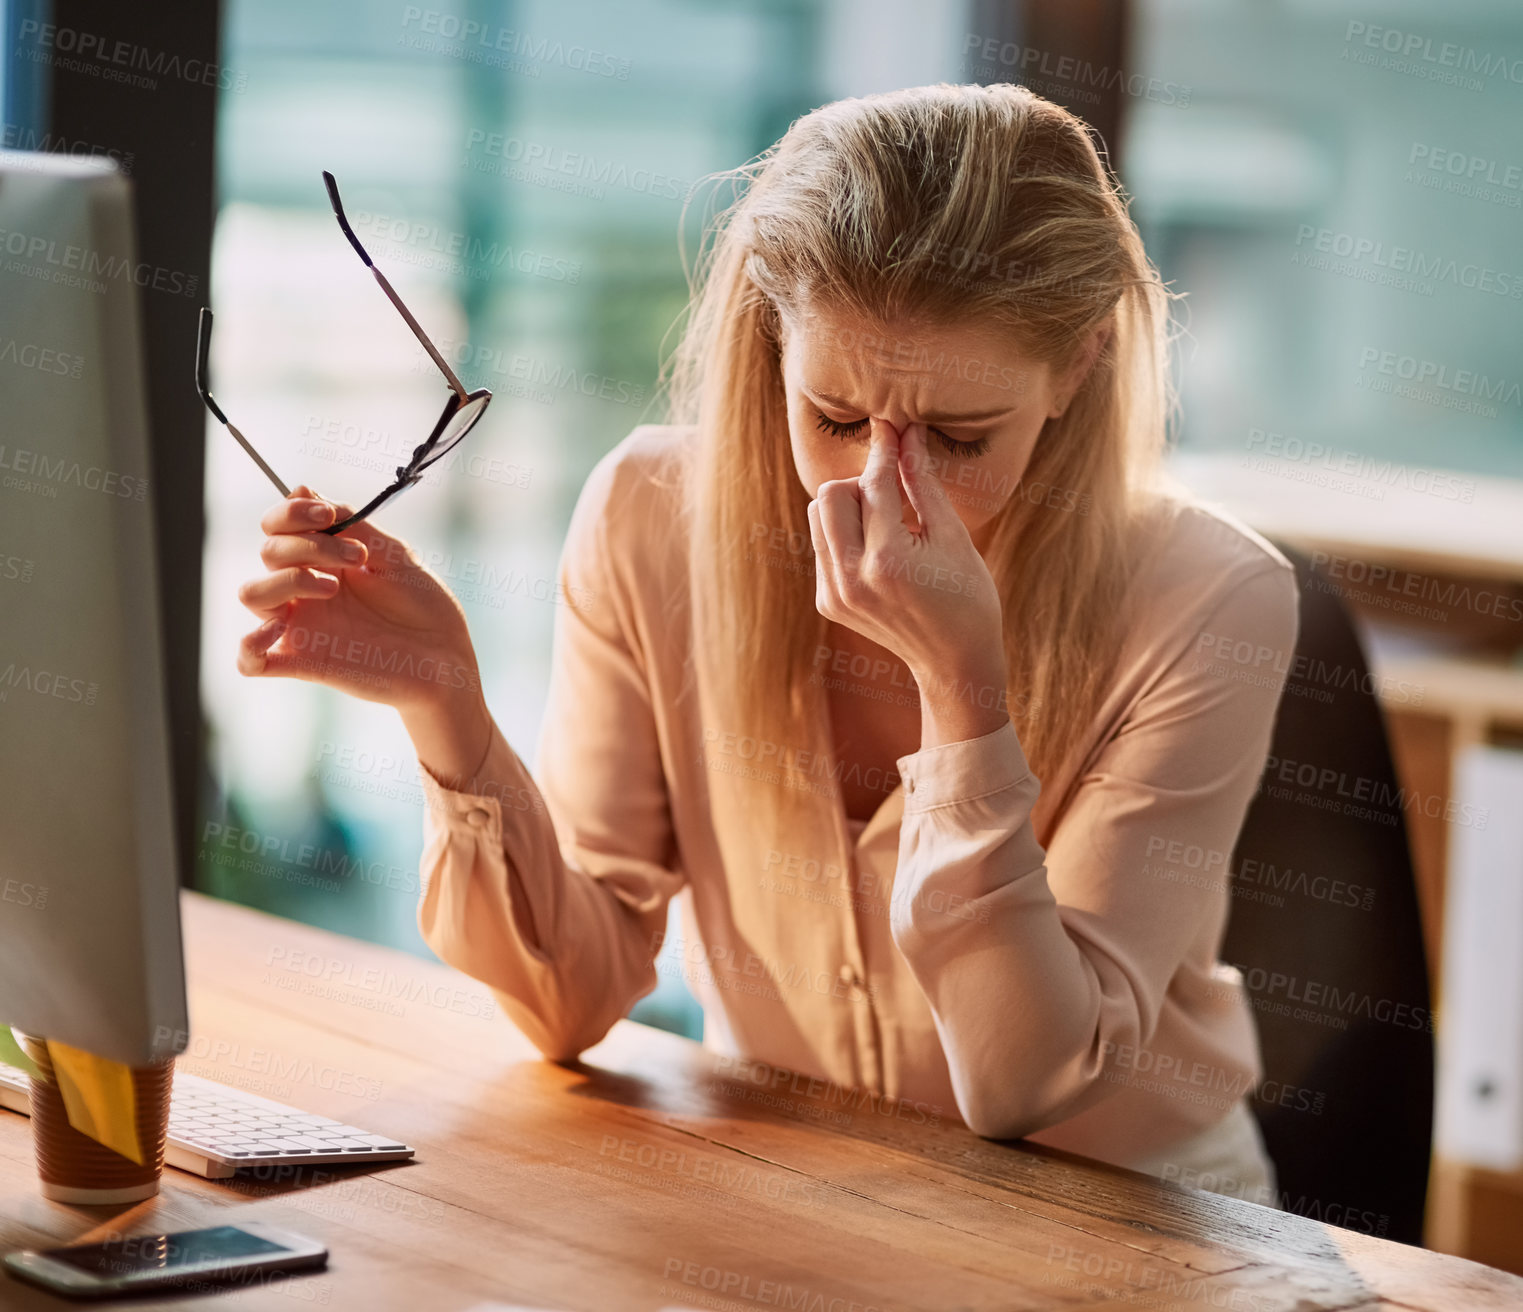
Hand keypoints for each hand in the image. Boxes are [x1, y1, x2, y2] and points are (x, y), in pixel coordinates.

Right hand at [236, 487, 492, 777]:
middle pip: (269, 552)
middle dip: (308, 545)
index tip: (327, 515)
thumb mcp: (393, 555)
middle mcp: (307, 590)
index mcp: (325, 560)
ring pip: (251, 594)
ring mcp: (303, 625)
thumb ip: (352, 524)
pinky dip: (250, 645)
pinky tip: (278, 630)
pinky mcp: (304, 662)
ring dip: (283, 580)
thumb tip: (303, 490)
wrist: (446, 657)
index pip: (279, 527)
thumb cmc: (425, 606)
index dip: (291, 513)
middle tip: (358, 557)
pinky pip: (251, 660)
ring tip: (332, 587)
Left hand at [807, 420, 1008, 744]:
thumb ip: (921, 482)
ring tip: (889, 526)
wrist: (953, 662)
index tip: (890, 424)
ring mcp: (834, 594)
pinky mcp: (827, 602)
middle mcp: (851, 578)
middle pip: (830, 493)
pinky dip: (846, 536)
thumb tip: (908, 432)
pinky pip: (823, 545)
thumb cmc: (967, 597)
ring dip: (850, 508)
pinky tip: (881, 553)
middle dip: (862, 483)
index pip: (874, 484)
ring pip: (818, 516)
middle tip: (897, 496)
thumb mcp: (952, 536)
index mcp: (888, 560)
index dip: (885, 449)